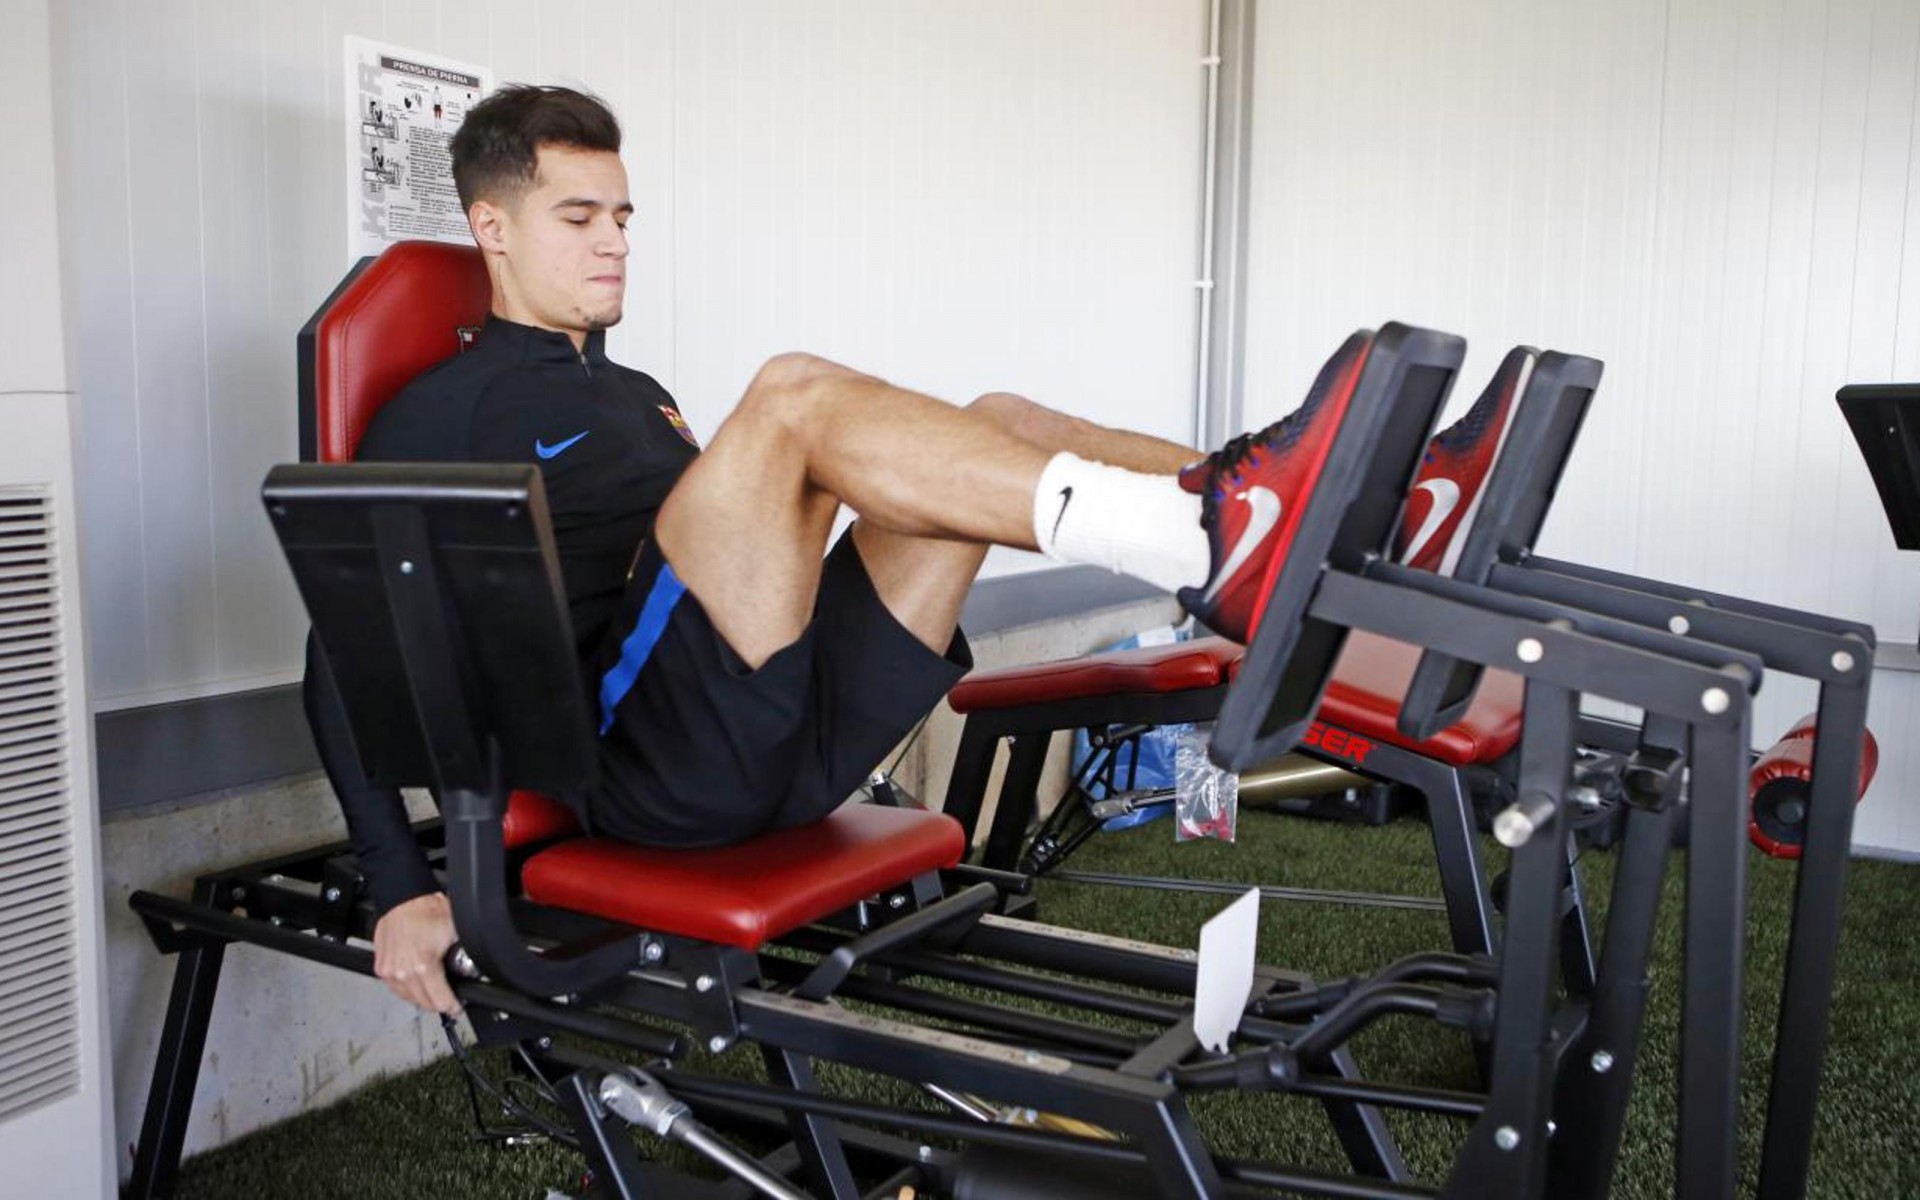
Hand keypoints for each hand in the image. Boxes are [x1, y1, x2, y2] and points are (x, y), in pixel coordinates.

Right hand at [372, 892, 460, 1013]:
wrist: (404, 898)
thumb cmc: (427, 910)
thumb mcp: (456, 933)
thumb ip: (464, 956)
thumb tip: (474, 969)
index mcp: (423, 966)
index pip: (440, 1002)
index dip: (453, 1006)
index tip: (457, 1006)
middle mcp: (403, 972)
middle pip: (424, 1004)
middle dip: (439, 1003)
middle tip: (448, 999)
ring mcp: (390, 971)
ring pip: (408, 998)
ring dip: (422, 998)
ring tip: (433, 991)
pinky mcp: (381, 967)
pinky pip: (395, 988)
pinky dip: (407, 989)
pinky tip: (416, 983)